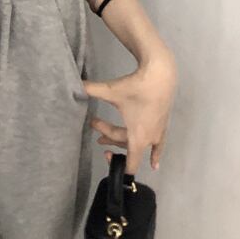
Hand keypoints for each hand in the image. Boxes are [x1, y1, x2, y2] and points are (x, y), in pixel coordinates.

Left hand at [82, 51, 177, 173]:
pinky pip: (159, 145)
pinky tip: (155, 164)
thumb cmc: (135, 86)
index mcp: (137, 137)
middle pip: (127, 145)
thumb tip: (75, 85)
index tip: (102, 150)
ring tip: (108, 139)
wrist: (161, 74)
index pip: (130, 163)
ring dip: (124, 141)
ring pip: (140, 143)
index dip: (115, 162)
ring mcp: (159, 132)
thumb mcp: (110, 90)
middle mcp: (150, 139)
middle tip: (95, 124)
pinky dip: (156, 154)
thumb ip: (90, 89)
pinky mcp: (164, 123)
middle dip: (110, 136)